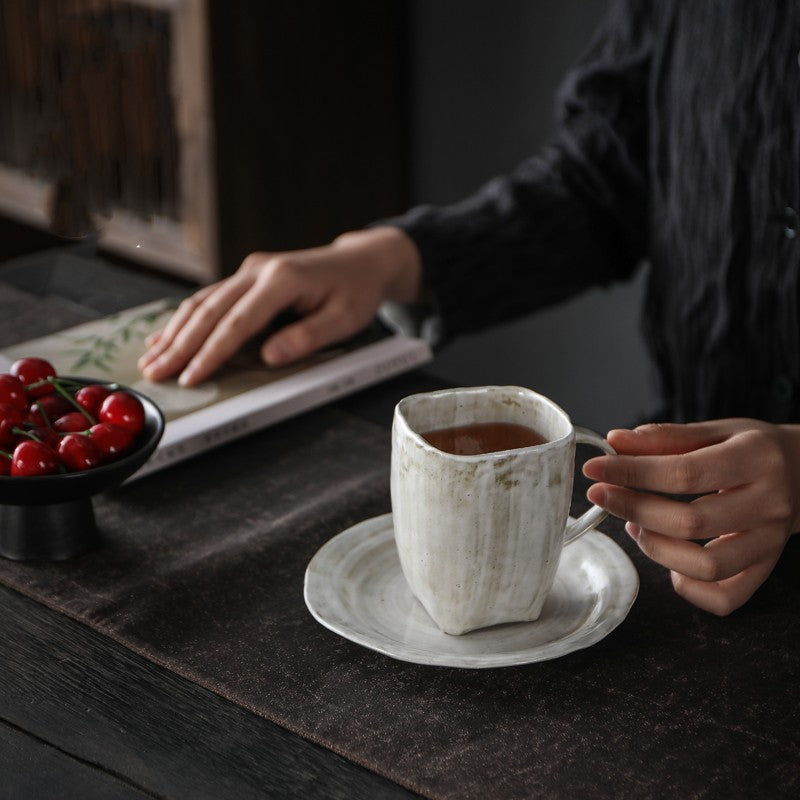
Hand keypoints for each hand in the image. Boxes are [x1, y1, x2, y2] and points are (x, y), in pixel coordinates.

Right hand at [138, 226, 421, 385]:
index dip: (211, 352)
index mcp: (282, 279)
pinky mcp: (247, 276)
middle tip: (154, 374)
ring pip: (203, 302)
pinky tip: (166, 336)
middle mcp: (258, 270)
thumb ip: (307, 336)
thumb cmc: (355, 292)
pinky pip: (210, 298)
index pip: (238, 322)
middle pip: (210, 311)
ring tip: (151, 360)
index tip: (190, 377)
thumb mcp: (345, 319)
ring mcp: (250, 270)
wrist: (359, 262)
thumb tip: (269, 356)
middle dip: (179, 345)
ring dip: (175, 332)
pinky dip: (186, 320)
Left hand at [582, 419, 799, 614]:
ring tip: (636, 525)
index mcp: (756, 458)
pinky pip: (725, 597)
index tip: (594, 471)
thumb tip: (615, 442)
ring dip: (656, 549)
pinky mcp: (766, 569)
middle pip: (690, 522)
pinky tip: (671, 562)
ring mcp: (770, 542)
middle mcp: (769, 503)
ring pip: (707, 566)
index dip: (631, 473)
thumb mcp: (715, 431)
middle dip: (633, 509)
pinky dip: (689, 587)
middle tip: (604, 497)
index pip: (683, 472)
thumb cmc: (751, 450)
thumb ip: (665, 437)